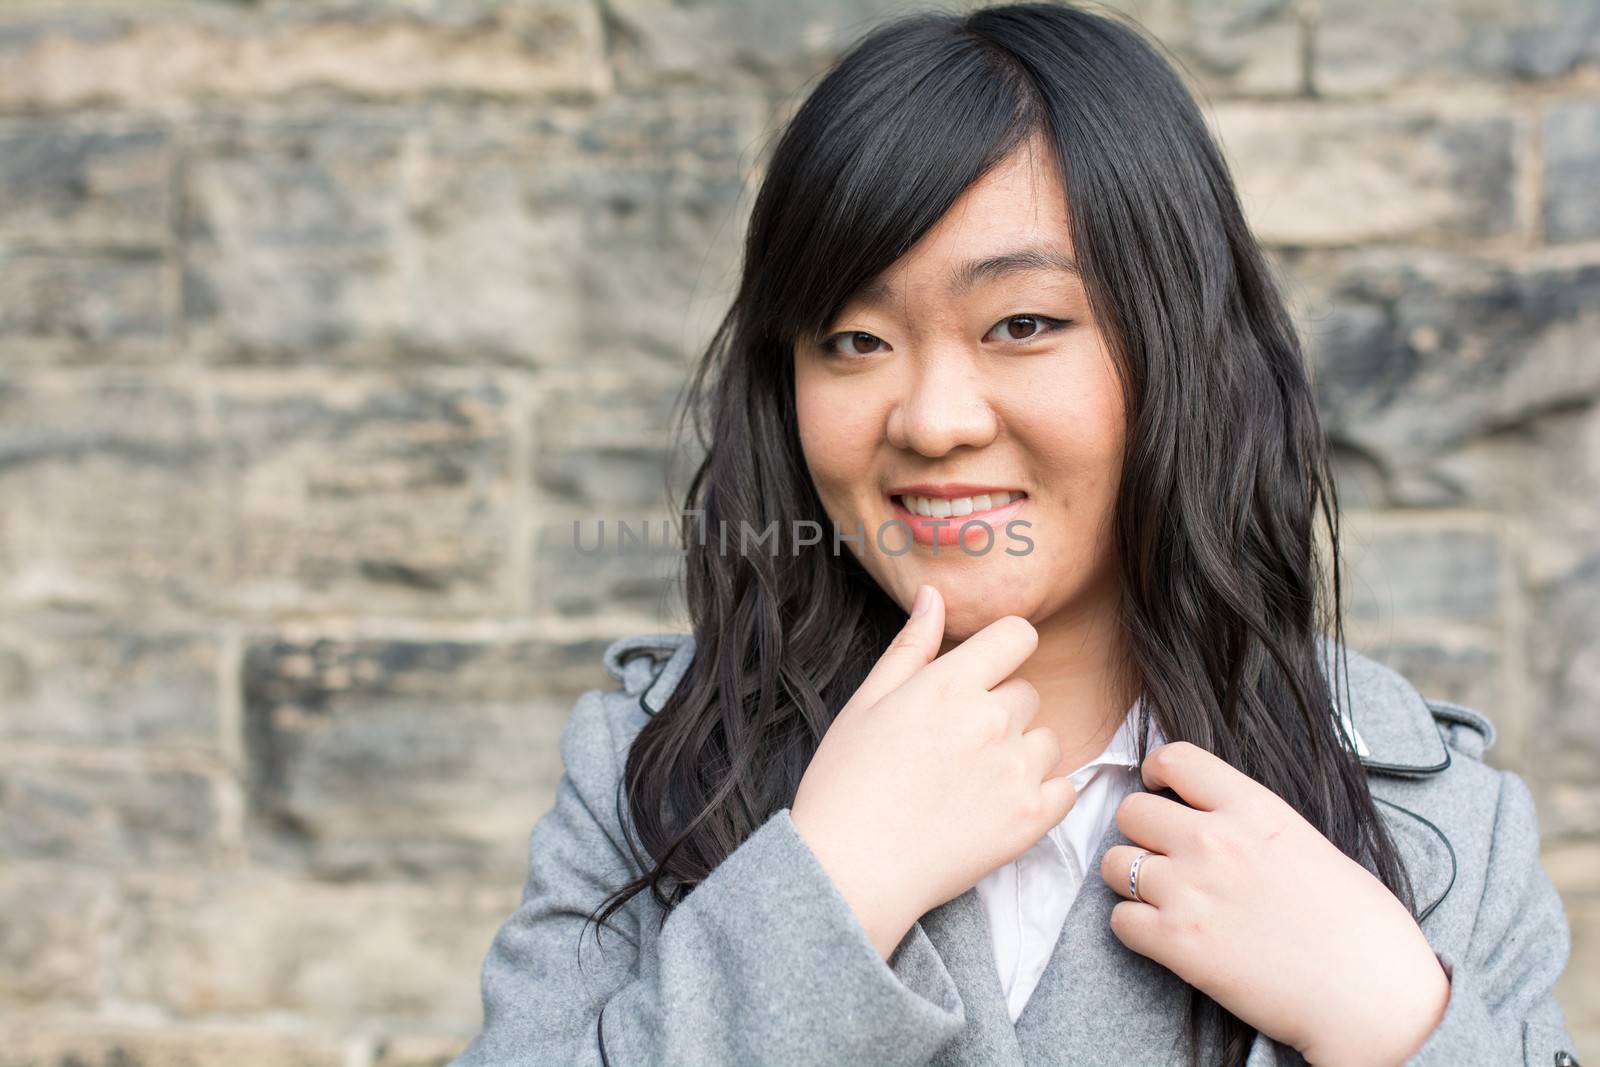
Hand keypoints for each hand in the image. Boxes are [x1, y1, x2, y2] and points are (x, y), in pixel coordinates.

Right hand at [790, 584, 1078, 959]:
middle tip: (956, 746)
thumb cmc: (845, 785)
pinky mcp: (1031, 820)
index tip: (985, 673)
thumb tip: (934, 595)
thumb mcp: (865, 704)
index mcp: (947, 686)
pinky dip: (1041, 795)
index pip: (1017, 635)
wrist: (850, 871)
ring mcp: (1015, 772)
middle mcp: (990, 721)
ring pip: (1047, 739)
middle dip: (1000, 710)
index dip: (1004, 649)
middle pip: (1026, 693)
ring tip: (974, 781)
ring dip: (1021, 752)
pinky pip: (1065, 789)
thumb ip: (910, 647)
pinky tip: (999, 806)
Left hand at [1099, 741, 1450, 1064]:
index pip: (1176, 758)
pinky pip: (1119, 921)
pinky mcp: (1177, 943)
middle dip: (1141, 833)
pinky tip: (1166, 937)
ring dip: (1132, 881)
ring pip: (1115, 864)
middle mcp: (1213, 840)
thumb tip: (1216, 819)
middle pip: (1131, 811)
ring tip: (1164, 900)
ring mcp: (1190, 890)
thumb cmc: (1358, 924)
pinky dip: (1135, 929)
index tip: (1163, 792)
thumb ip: (1252, 823)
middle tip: (1164, 856)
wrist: (1373, 994)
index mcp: (1253, 808)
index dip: (1159, 774)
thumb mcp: (1306, 842)